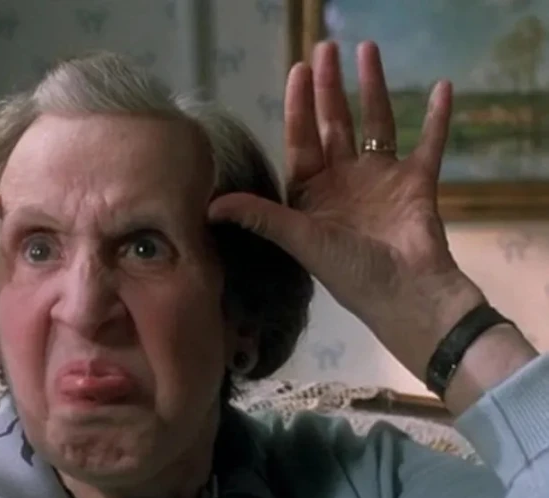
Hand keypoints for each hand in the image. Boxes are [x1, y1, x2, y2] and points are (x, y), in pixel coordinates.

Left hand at [208, 41, 483, 379]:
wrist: (407, 296)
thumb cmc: (351, 272)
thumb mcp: (300, 240)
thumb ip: (260, 217)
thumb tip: (209, 206)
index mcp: (313, 193)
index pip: (301, 139)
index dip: (297, 106)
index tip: (297, 70)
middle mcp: (344, 181)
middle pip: (334, 123)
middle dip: (329, 87)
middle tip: (325, 48)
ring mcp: (382, 179)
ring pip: (377, 123)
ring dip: (374, 87)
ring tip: (368, 50)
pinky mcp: (417, 183)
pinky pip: (429, 143)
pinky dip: (437, 118)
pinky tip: (441, 86)